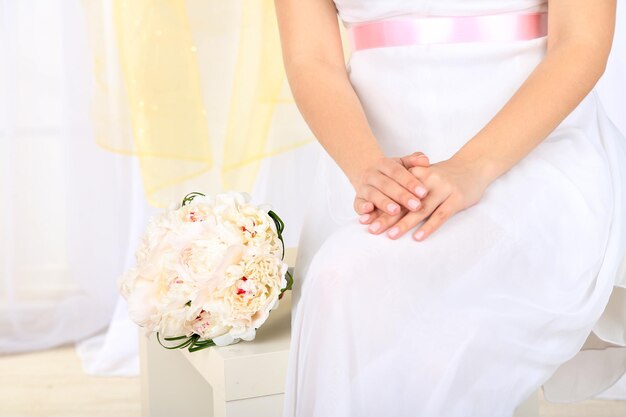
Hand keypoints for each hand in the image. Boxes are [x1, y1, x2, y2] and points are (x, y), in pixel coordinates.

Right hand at [352, 152, 430, 216]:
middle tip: (416, 206)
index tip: (424, 193)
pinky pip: (358, 204)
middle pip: (386, 184)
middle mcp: (372, 175)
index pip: (398, 172)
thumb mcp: (402, 164)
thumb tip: (425, 160)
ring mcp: (363, 187)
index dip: (410, 182)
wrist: (367, 174)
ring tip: (396, 211)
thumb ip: (413, 161)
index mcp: (384, 164)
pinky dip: (362, 208)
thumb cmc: (391, 172)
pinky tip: (369, 211)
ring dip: (384, 203)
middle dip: (401, 196)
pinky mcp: (357, 200)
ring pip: (373, 194)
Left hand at [359, 156, 492, 240]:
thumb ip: (405, 189)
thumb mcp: (423, 175)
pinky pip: (440, 215)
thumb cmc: (443, 175)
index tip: (364, 220)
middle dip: (386, 217)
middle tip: (372, 230)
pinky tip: (418, 237)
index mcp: (416, 175)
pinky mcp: (456, 199)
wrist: (473, 165)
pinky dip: (428, 227)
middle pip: (403, 202)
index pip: (393, 194)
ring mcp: (443, 189)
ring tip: (390, 235)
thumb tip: (380, 207)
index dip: (378, 207)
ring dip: (404, 223)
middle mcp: (427, 181)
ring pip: (420, 209)